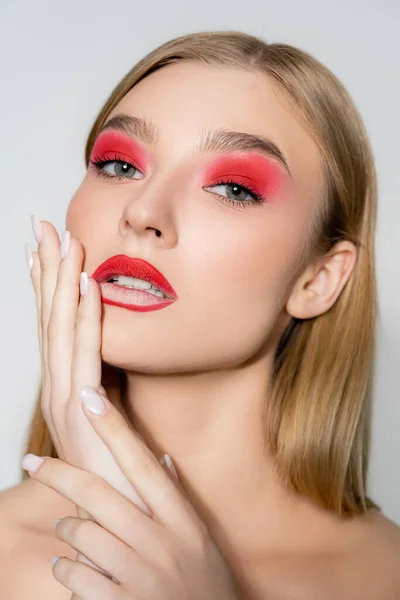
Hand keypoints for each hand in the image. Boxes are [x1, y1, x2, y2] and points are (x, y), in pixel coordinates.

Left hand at [21, 394, 240, 599]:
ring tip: (64, 526)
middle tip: (34, 462)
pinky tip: (68, 566)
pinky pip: (76, 576)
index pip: (141, 463)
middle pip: (100, 493)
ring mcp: (142, 575)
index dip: (113, 428)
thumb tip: (161, 461)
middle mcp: (162, 542)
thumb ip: (176, 498)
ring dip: (66, 527)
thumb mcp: (198, 536)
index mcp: (181, 518)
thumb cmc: (204, 580)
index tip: (89, 398)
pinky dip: (66, 568)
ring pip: (83, 534)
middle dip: (59, 473)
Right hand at [28, 217, 152, 578]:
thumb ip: (120, 398)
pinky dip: (85, 317)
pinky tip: (86, 284)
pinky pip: (85, 354)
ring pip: (61, 329)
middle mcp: (62, 389)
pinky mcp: (83, 413)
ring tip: (62, 242)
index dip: (50, 288)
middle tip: (44, 227)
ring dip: (61, 282)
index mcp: (71, 387)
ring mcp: (67, 400)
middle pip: (51, 319)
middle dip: (47, 270)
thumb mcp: (124, 422)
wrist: (126, 524)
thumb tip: (126, 374)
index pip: (57, 327)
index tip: (50, 251)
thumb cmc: (127, 471)